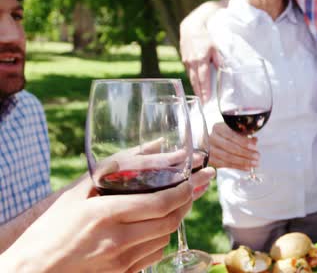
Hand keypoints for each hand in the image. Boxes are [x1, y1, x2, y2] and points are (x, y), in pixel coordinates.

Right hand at [1, 169, 214, 272]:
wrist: (33, 271)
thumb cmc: (52, 228)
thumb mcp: (79, 192)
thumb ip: (119, 165)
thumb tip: (156, 145)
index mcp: (106, 214)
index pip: (162, 202)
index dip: (185, 190)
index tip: (194, 179)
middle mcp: (118, 240)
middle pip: (170, 220)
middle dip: (185, 203)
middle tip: (190, 189)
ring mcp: (122, 262)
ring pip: (165, 238)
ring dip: (172, 220)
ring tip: (168, 206)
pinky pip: (154, 255)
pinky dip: (159, 239)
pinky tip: (151, 229)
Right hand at [179, 10, 220, 101]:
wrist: (192, 25)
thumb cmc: (208, 35)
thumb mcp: (216, 47)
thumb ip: (220, 59)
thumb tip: (226, 71)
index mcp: (201, 60)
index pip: (203, 80)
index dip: (204, 92)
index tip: (206, 102)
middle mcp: (192, 62)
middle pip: (195, 82)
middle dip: (199, 94)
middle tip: (203, 106)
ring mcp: (186, 61)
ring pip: (192, 78)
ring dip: (196, 88)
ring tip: (200, 99)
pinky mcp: (184, 59)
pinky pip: (189, 72)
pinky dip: (193, 79)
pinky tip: (197, 85)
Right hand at [209, 122, 258, 170]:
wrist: (210, 138)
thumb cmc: (224, 132)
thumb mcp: (232, 129)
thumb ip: (243, 134)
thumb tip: (254, 141)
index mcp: (218, 128)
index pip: (232, 136)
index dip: (244, 142)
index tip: (255, 146)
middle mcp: (211, 139)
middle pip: (231, 148)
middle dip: (246, 153)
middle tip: (257, 156)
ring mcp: (209, 150)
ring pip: (228, 158)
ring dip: (244, 162)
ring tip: (254, 163)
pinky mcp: (211, 160)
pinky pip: (226, 165)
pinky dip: (238, 167)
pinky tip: (247, 167)